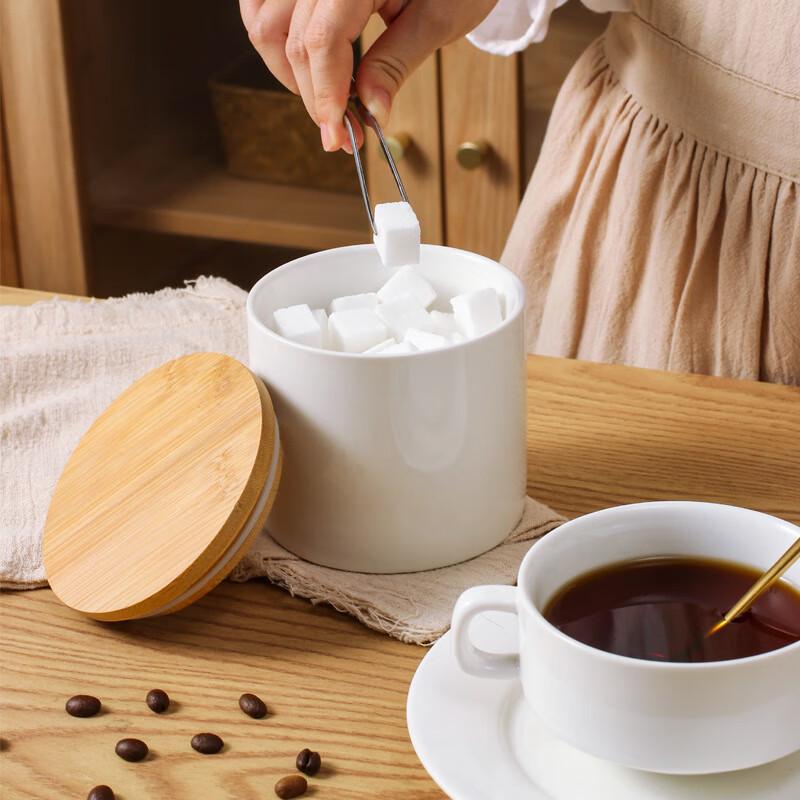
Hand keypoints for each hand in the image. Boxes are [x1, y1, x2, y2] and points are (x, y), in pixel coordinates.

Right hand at [239, 0, 496, 152]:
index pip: (322, 41)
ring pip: (266, 24)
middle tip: (340, 134)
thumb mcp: (436, 20)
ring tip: (322, 100)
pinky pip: (260, 4)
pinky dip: (273, 37)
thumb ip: (396, 65)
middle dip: (315, 97)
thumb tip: (371, 113)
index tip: (338, 136)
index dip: (326, 96)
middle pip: (294, 40)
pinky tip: (298, 63)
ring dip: (287, 71)